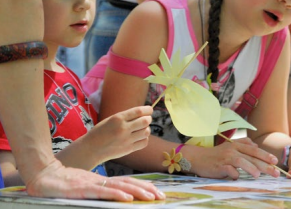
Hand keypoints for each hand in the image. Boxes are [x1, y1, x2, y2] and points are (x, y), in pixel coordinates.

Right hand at [25, 160, 163, 200]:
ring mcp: (92, 185)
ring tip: (151, 197)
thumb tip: (118, 198)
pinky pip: (103, 192)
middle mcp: (101, 182)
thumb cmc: (63, 185)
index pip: (128, 184)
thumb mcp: (85, 190)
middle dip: (147, 191)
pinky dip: (116, 194)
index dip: (143, 187)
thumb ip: (100, 192)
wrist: (42, 177)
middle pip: (128, 184)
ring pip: (119, 187)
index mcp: (102, 182)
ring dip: (137, 192)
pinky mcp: (82, 189)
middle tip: (161, 197)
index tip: (157, 193)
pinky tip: (127, 198)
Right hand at [83, 106, 151, 162]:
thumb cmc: (101, 132)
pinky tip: (139, 137)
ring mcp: (126, 140)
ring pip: (146, 132)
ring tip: (141, 129)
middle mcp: (123, 128)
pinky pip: (144, 142)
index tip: (150, 110)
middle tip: (146, 119)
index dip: (148, 110)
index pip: (139, 111)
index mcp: (117, 118)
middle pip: (145, 121)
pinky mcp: (128, 149)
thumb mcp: (110, 120)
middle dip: (148, 119)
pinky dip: (144, 138)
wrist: (91, 149)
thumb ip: (126, 117)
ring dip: (146, 129)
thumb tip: (144, 113)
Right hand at [188, 138, 279, 178]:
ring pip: (241, 161)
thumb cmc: (217, 154)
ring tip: (258, 175)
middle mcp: (233, 150)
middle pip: (251, 156)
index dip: (266, 155)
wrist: (199, 158)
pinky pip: (228, 170)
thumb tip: (256, 146)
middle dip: (265, 164)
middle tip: (275, 172)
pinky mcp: (218, 166)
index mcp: (237, 145)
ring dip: (250, 168)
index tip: (276, 161)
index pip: (254, 149)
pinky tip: (238, 177)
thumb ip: (244, 144)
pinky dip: (234, 174)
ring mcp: (226, 158)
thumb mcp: (231, 146)